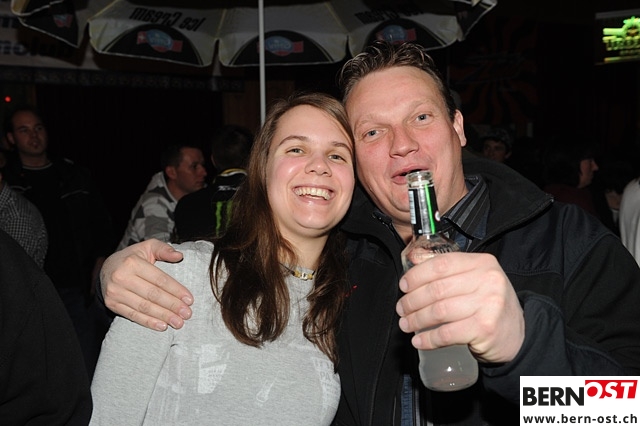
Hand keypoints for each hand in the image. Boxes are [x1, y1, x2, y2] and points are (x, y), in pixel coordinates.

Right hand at [100, 239, 191, 330]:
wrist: (106, 268)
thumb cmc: (132, 257)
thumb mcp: (148, 247)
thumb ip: (164, 249)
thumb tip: (179, 256)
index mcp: (132, 262)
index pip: (159, 279)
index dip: (176, 290)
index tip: (189, 299)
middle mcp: (121, 277)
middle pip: (152, 294)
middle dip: (172, 305)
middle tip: (186, 314)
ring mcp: (115, 292)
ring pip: (144, 307)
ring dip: (163, 316)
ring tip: (178, 322)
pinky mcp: (111, 304)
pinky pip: (132, 315)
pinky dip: (148, 322)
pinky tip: (162, 326)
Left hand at [396, 252, 524, 363]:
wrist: (519, 335)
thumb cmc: (490, 305)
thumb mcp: (475, 280)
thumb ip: (449, 270)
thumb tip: (412, 259)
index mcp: (482, 263)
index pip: (441, 264)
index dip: (417, 275)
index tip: (404, 286)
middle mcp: (487, 280)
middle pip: (437, 289)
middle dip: (412, 300)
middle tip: (402, 309)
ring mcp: (488, 304)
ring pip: (439, 311)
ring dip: (416, 320)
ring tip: (406, 324)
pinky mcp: (485, 328)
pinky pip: (446, 333)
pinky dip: (428, 338)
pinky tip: (419, 340)